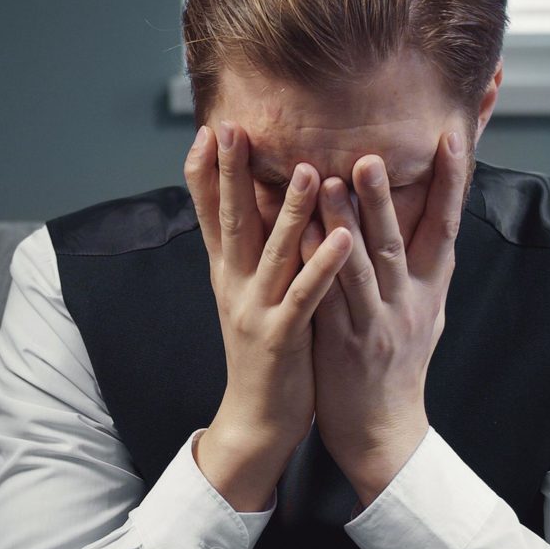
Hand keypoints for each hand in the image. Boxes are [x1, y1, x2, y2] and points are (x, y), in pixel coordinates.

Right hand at [185, 122, 350, 511]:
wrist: (256, 419)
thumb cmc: (262, 350)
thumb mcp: (245, 295)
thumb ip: (248, 252)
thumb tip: (246, 207)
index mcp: (227, 273)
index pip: (209, 214)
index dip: (205, 173)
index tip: (207, 130)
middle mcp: (235, 285)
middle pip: (232, 221)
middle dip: (232, 175)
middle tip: (233, 130)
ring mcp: (256, 310)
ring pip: (274, 253)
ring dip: (290, 211)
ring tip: (308, 170)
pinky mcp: (282, 336)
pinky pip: (306, 296)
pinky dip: (324, 266)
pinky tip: (344, 239)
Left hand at [305, 131, 469, 505]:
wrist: (385, 432)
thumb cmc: (401, 367)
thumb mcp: (429, 313)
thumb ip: (427, 267)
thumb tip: (438, 220)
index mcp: (430, 288)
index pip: (445, 225)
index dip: (452, 181)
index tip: (453, 137)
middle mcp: (408, 302)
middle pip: (400, 240)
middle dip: (386, 196)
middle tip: (372, 153)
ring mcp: (377, 324)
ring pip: (363, 267)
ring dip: (347, 223)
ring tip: (331, 181)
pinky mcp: (344, 344)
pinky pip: (330, 300)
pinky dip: (320, 267)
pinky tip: (306, 240)